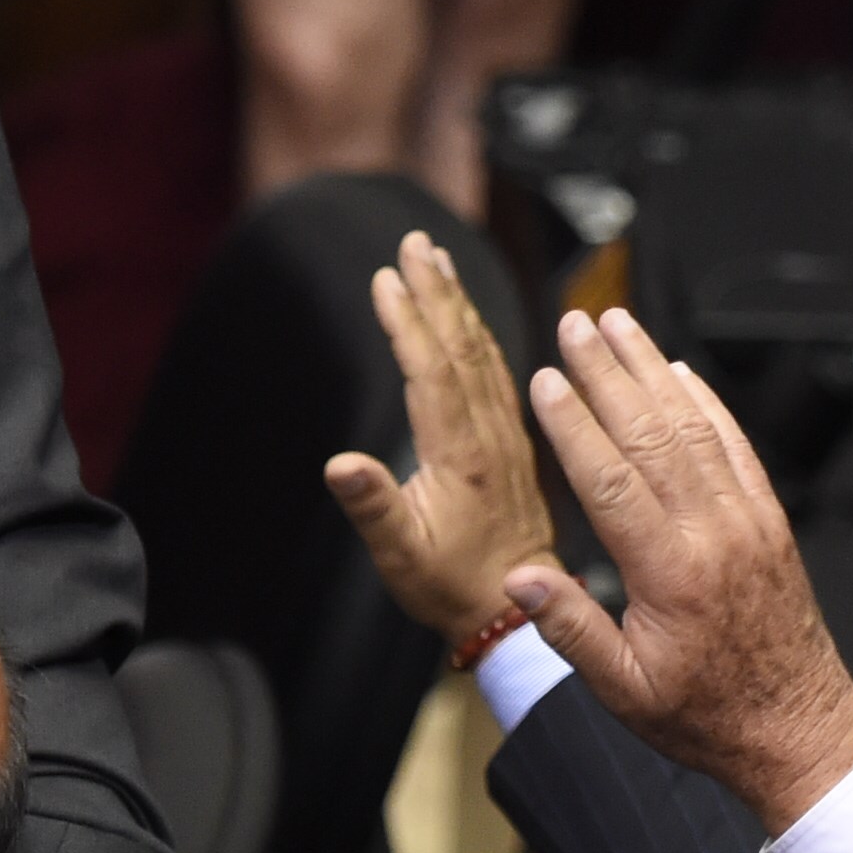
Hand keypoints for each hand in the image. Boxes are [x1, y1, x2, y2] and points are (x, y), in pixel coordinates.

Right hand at [326, 231, 559, 644]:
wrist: (513, 610)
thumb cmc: (449, 585)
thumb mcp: (399, 555)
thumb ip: (373, 505)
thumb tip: (339, 463)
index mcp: (462, 455)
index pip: (433, 372)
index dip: (408, 323)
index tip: (387, 278)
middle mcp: (490, 436)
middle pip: (462, 347)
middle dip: (436, 291)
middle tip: (415, 242)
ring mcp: (505, 436)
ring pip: (483, 354)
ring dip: (458, 304)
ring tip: (436, 261)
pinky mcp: (512, 443)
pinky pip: (497, 374)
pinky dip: (478, 335)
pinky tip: (467, 316)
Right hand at [514, 307, 852, 828]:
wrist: (796, 728)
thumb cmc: (703, 716)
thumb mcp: (623, 691)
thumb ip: (569, 629)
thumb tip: (516, 578)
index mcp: (669, 574)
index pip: (610, 480)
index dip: (574, 424)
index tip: (544, 378)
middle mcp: (713, 534)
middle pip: (651, 433)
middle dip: (608, 372)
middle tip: (574, 322)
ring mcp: (748, 521)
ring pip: (694, 427)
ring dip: (653, 370)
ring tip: (619, 324)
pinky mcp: (770, 520)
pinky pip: (736, 446)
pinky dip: (706, 402)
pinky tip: (681, 370)